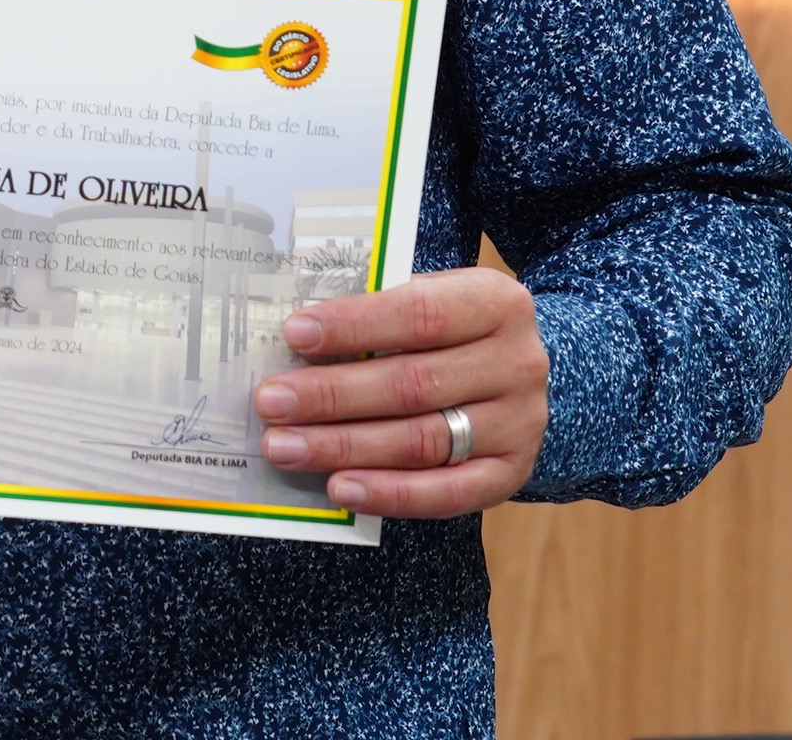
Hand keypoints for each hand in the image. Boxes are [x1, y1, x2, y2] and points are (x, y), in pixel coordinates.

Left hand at [250, 267, 547, 517]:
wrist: (517, 372)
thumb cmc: (452, 329)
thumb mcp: (432, 297)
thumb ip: (378, 310)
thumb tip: (296, 338)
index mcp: (496, 302)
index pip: (420, 314)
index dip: (355, 326)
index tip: (294, 334)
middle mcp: (517, 363)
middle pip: (412, 384)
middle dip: (332, 395)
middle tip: (271, 402)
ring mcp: (519, 424)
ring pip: (421, 440)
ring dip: (344, 446)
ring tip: (284, 446)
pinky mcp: (510, 474)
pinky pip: (446, 493)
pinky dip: (388, 492)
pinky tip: (339, 486)